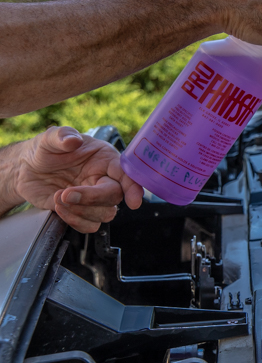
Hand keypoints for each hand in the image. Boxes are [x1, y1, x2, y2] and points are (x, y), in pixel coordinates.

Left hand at [12, 127, 143, 232]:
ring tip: (58, 198)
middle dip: (91, 199)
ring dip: (81, 211)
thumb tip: (73, 140)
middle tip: (65, 194)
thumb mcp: (50, 138)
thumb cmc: (45, 151)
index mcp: (105, 160)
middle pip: (115, 197)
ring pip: (105, 214)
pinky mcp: (81, 212)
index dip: (133, 188)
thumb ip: (62, 135)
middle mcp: (104, 179)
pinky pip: (90, 226)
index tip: (133, 201)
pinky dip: (74, 221)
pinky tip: (59, 207)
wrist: (26, 169)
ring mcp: (93, 198)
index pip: (126, 174)